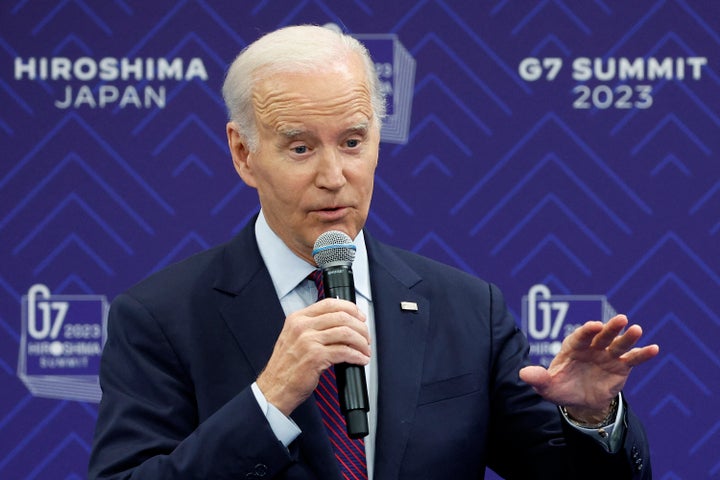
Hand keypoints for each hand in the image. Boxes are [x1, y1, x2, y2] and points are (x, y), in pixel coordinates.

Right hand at [256, 298, 369, 415]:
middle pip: (341, 317)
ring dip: (361, 342)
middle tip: (366, 337)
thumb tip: (340, 323)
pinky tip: (360, 359)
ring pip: (346, 332)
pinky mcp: (315, 357)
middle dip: (360, 327)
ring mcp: (308, 341)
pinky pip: (344, 351)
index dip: (350, 308)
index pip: (330, 303)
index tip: (360, 316)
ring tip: (365, 350)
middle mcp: (302, 327)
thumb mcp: (293, 337)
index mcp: (297, 318)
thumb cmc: (285, 367)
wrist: (274, 388)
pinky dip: (357, 355)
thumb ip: (312, 327)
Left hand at [519, 314, 658, 422]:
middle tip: (621, 319)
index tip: (594, 326)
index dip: (587, 331)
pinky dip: (642, 354)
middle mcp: (592, 347)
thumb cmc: (561, 387)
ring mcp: (607, 355)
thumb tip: (523, 374)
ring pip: (619, 344)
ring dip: (628, 337)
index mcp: (573, 347)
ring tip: (637, 329)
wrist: (579, 400)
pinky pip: (632, 359)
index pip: (580, 336)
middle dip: (610, 327)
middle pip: (602, 335)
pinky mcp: (621, 366)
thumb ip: (537, 378)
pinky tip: (654, 348)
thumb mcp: (547, 386)